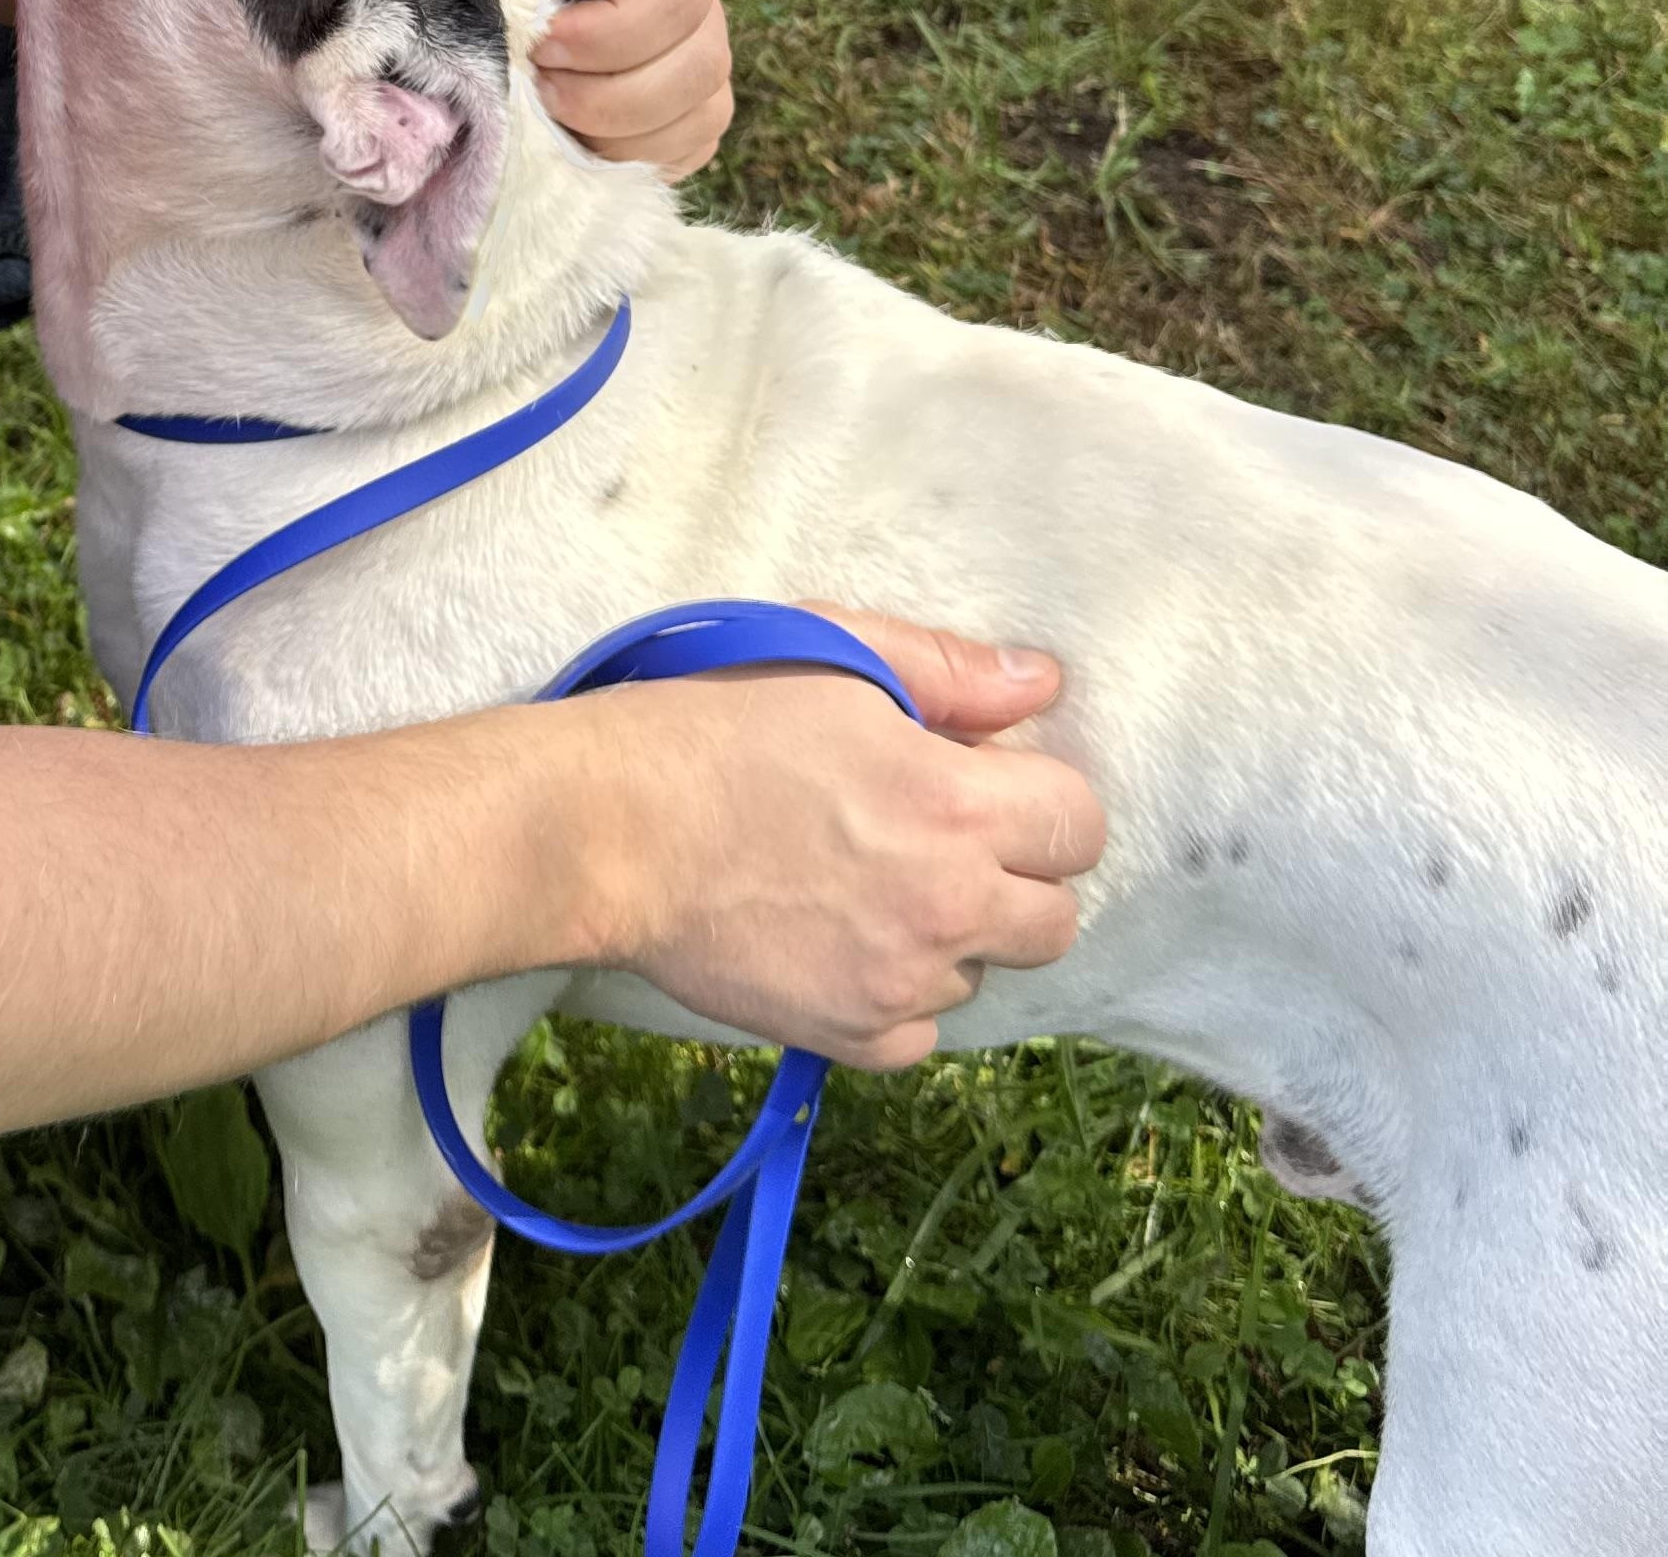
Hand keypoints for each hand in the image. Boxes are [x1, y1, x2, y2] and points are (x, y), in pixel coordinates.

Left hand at [520, 0, 732, 177]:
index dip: (608, 35)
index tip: (541, 42)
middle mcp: (692, 7)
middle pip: (700, 65)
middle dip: (608, 92)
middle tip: (540, 83)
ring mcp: (693, 65)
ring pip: (701, 115)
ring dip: (616, 129)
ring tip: (552, 110)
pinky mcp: (682, 118)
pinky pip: (688, 150)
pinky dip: (631, 155)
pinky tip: (578, 138)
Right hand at [572, 616, 1102, 1068]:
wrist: (609, 827)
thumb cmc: (714, 721)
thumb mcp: (830, 654)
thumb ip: (948, 670)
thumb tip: (1042, 686)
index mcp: (957, 803)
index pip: (1080, 824)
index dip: (1038, 801)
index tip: (982, 789)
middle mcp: (949, 903)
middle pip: (1055, 919)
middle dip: (1011, 876)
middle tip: (931, 843)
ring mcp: (903, 980)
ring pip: (982, 974)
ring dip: (948, 936)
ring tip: (864, 887)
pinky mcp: (851, 1035)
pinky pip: (921, 1033)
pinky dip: (895, 996)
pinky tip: (838, 942)